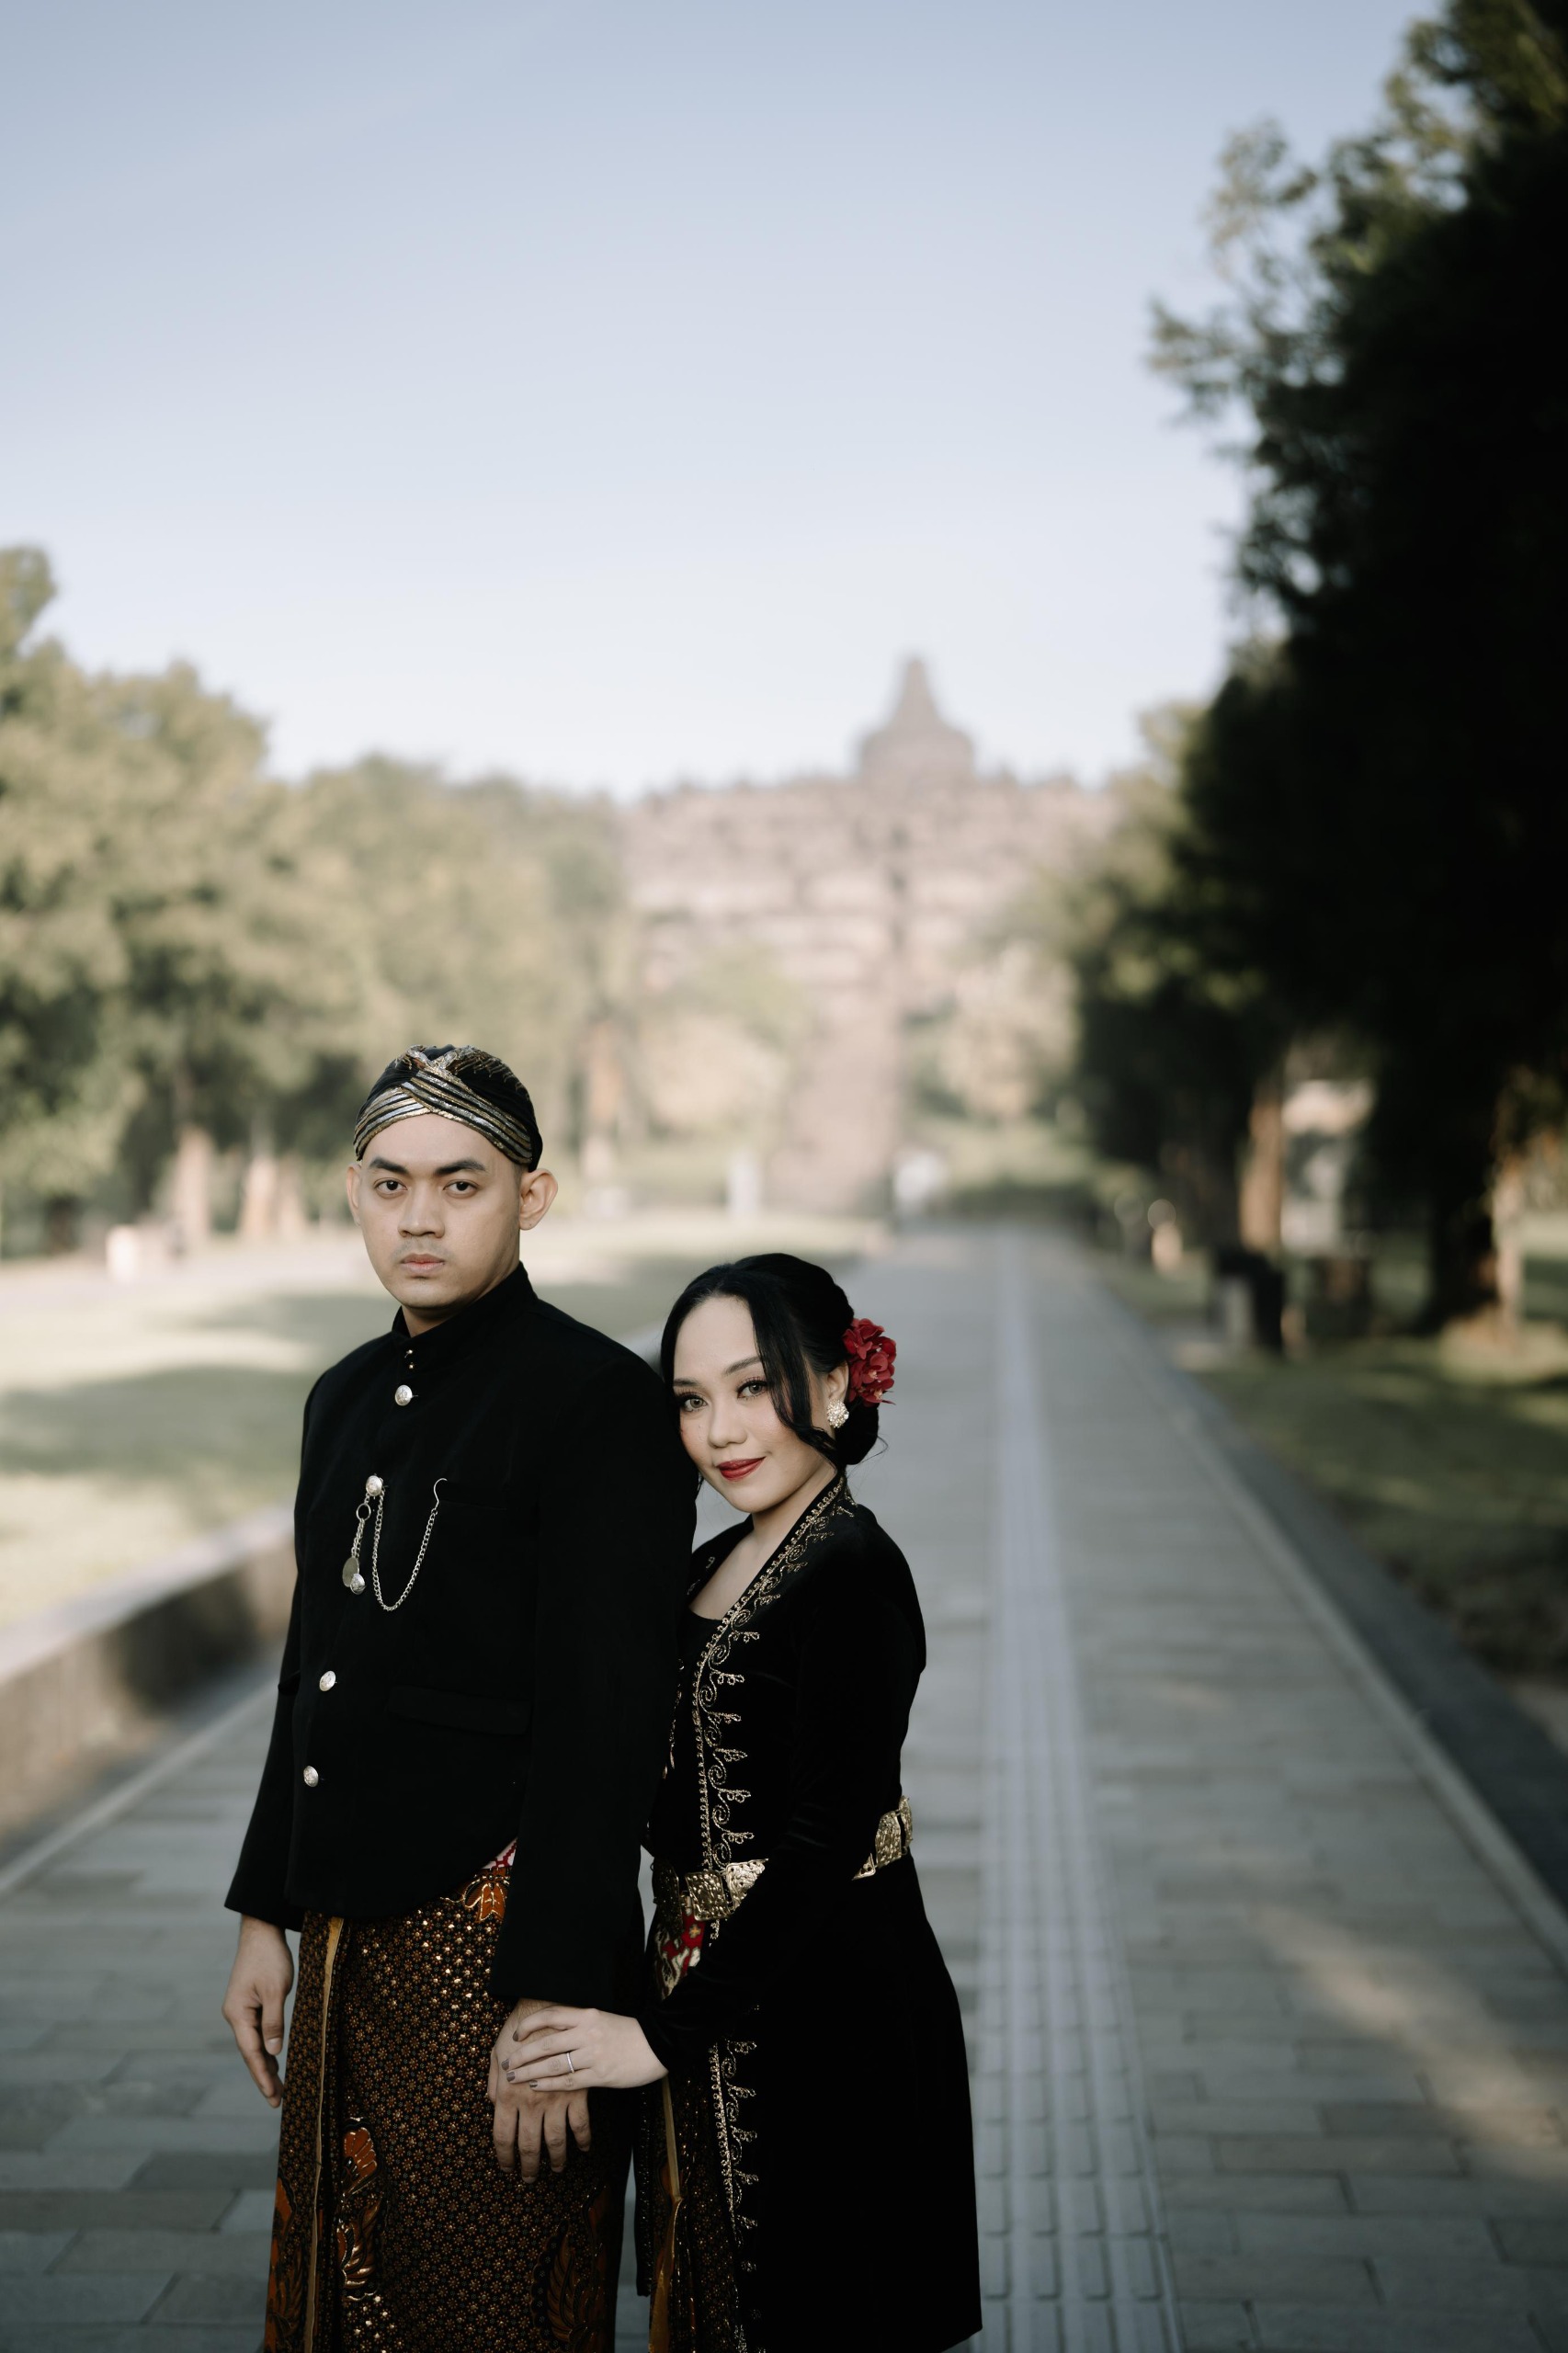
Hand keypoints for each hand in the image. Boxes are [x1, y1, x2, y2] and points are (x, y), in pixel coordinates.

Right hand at [221, 1917, 293, 2107]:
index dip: (262, 2077)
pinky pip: (257, 2032)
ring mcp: (241, 2010)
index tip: (273, 2097)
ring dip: (265, 2065)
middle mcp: (235, 2015)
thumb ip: (274, 2021)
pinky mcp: (249, 2003)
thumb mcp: (276, 1989)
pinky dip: (265, 2048)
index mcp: (238, 2014)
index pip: (251, 2053)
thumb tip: (273, 2051)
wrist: (261, 1931)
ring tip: (278, 2088)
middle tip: (278, 2101)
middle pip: (250, 2053)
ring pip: (254, 2044)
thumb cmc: (269, 1958)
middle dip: (264, 2077)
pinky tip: (273, 2059)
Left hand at [488, 1997, 589, 2178]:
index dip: (503, 2157)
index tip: (506, 2168)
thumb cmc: (518, 2026)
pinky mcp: (579, 2090)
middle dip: (527, 2166)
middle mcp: (531, 2100)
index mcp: (508, 2094)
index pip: (501, 2136)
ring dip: (555, 2159)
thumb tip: (489, 2103)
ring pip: (555, 2140)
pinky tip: (582, 2149)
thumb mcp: (495, 2051)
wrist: (550, 2003)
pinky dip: (582, 2139)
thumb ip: (492, 2081)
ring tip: (554, 2169)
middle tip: (527, 2178)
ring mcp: (556, 2097)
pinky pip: (581, 2123)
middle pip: (527, 2144)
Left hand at [505, 2005, 666, 2094]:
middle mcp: (588, 2032)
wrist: (657, 2045)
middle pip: (545, 2043)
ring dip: (529, 2072)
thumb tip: (549, 2032)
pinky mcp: (600, 2075)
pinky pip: (568, 2082)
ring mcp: (593, 2055)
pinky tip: (536, 2087)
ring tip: (514, 2077)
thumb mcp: (601, 2020)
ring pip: (553, 2064)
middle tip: (506, 2062)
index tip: (516, 2036)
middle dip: (521, 2054)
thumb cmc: (627, 2033)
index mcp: (587, 2015)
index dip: (529, 2025)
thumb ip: (577, 2025)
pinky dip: (549, 2084)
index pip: (550, 2016)